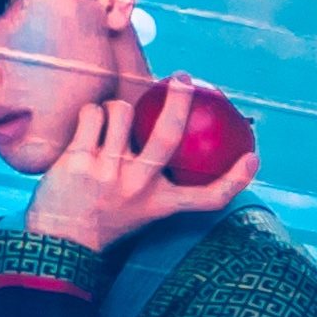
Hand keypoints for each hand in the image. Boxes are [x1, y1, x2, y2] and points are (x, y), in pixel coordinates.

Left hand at [10, 76, 246, 254]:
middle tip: (183, 78)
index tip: (254, 158)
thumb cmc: (107, 216)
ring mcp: (109, 172)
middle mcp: (140, 186)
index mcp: (163, 204)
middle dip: (179, 100)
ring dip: (119, 107)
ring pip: (121, 111)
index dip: (237, 178)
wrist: (63, 238)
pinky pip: (92, 114)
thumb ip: (159, 180)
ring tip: (113, 118)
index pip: (210, 197)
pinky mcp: (79, 159)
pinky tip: (90, 124)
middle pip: (168, 136)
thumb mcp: (143, 208)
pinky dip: (92, 113)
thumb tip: (174, 141)